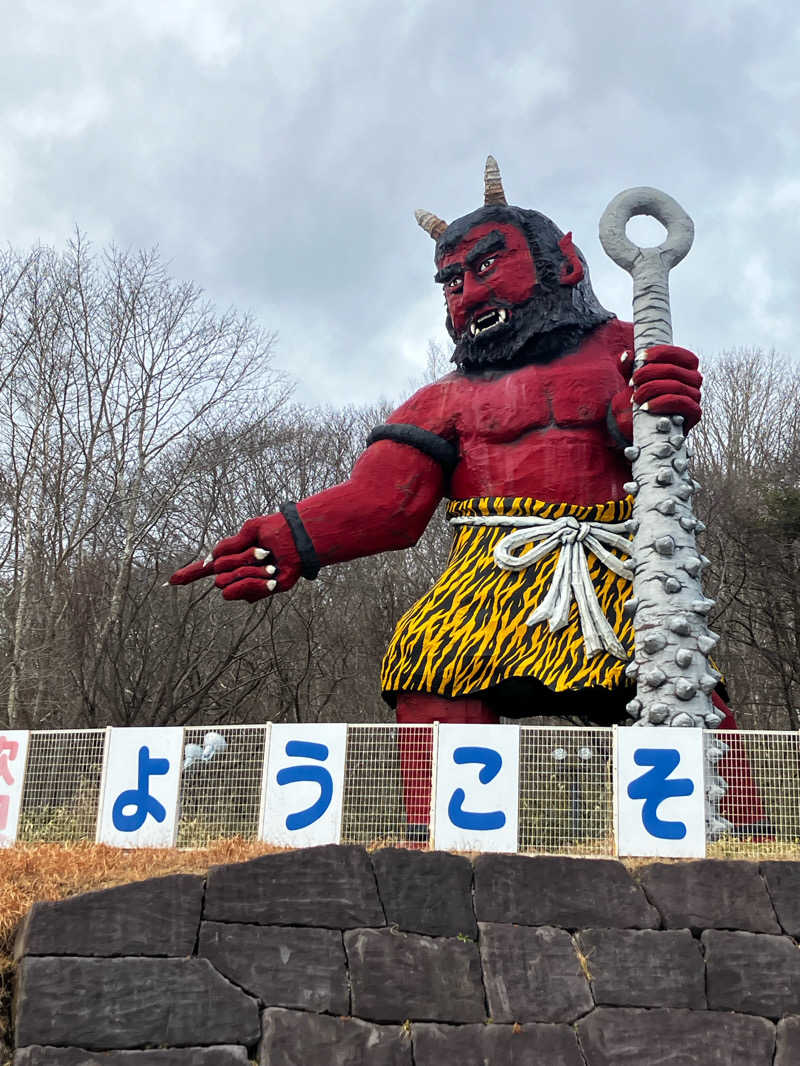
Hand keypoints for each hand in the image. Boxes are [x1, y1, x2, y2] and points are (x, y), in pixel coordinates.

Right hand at [169, 515, 301, 602]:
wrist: (300, 539)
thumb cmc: (279, 531)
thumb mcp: (249, 531)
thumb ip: (228, 546)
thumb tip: (210, 560)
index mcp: (235, 557)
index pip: (207, 568)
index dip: (190, 574)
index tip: (171, 581)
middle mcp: (240, 572)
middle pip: (218, 574)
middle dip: (236, 561)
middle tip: (262, 552)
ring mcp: (250, 584)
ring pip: (227, 584)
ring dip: (248, 569)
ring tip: (270, 561)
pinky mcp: (264, 591)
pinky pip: (245, 592)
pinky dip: (256, 581)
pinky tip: (272, 574)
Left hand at [612, 345, 701, 440]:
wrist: (647, 423)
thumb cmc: (645, 395)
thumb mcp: (635, 378)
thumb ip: (628, 366)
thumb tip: (626, 356)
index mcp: (686, 364)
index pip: (676, 353)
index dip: (657, 354)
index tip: (638, 359)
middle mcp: (694, 378)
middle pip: (672, 370)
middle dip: (648, 374)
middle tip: (632, 382)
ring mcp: (696, 395)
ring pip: (676, 386)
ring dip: (651, 390)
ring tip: (635, 398)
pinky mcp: (695, 412)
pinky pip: (681, 402)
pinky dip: (660, 403)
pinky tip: (644, 408)